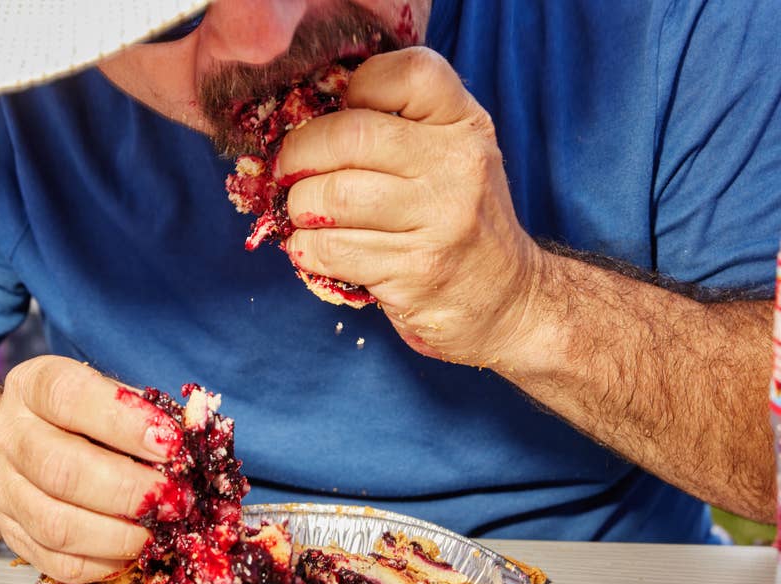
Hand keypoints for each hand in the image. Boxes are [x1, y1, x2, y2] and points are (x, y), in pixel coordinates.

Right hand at [0, 356, 177, 583]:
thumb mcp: (106, 395)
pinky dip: (100, 563)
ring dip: (118, 535)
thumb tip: (193, 445)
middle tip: (175, 500)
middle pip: (62, 469)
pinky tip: (132, 553)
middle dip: (130, 490)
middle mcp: (8, 435)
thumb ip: (145, 413)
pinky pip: (54, 561)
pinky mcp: (9, 532)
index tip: (172, 445)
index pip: (71, 398)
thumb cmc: (78, 416)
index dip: (125, 422)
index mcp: (33, 386)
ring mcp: (0, 488)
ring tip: (158, 532)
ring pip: (56, 523)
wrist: (16, 444)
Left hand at [276, 47, 544, 365]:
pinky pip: (334, 249)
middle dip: (300, 153)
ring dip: (298, 207)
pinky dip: (306, 248)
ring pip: (335, 197)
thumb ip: (400, 128)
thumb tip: (310, 118)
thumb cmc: (459, 220)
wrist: (506, 299)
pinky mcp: (416, 271)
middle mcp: (458, 166)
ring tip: (300, 214)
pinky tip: (309, 248)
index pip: (409, 74)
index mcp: (464, 125)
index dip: (359, 85)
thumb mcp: (451, 158)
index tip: (340, 112)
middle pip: (353, 136)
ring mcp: (441, 221)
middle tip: (288, 170)